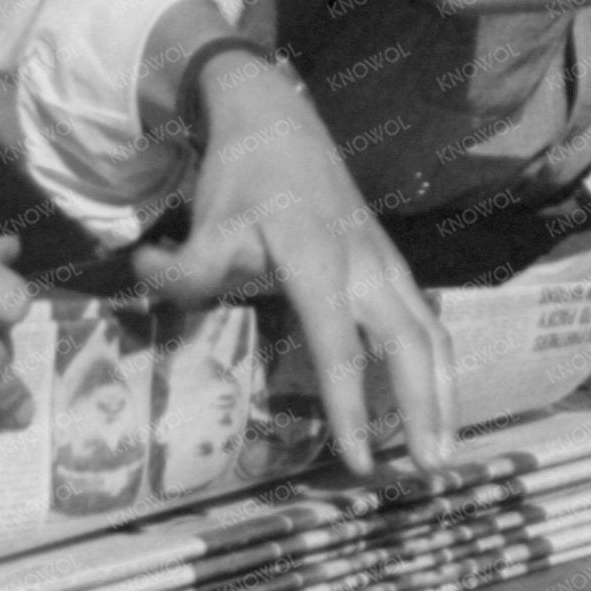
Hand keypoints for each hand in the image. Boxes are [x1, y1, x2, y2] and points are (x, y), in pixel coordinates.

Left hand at [133, 52, 455, 474]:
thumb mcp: (209, 218)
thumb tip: (146, 277)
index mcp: (318, 258)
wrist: (279, 119)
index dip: (350, 405)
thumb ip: (185, 263)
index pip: (339, 345)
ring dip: (443, 393)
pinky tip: (438, 402)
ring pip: (428, 332)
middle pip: (408, 343)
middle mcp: (364, 264)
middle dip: (424, 407)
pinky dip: (437, 365)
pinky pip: (425, 319)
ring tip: (444, 452)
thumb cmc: (243, 176)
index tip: (359, 461)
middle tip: (432, 471)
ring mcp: (385, 262)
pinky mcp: (392, 263)